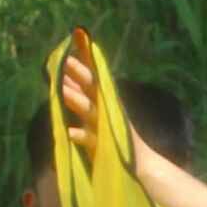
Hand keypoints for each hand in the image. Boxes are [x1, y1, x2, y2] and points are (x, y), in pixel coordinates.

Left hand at [58, 32, 178, 194]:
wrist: (142, 168)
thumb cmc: (117, 142)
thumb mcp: (100, 117)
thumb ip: (84, 98)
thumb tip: (65, 80)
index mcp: (104, 103)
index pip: (93, 77)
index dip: (85, 59)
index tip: (76, 38)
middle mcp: (105, 112)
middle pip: (93, 90)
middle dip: (81, 75)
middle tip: (68, 61)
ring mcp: (105, 130)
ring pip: (90, 113)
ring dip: (78, 101)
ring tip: (64, 91)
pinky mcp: (104, 149)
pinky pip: (91, 142)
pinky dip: (82, 136)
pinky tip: (71, 132)